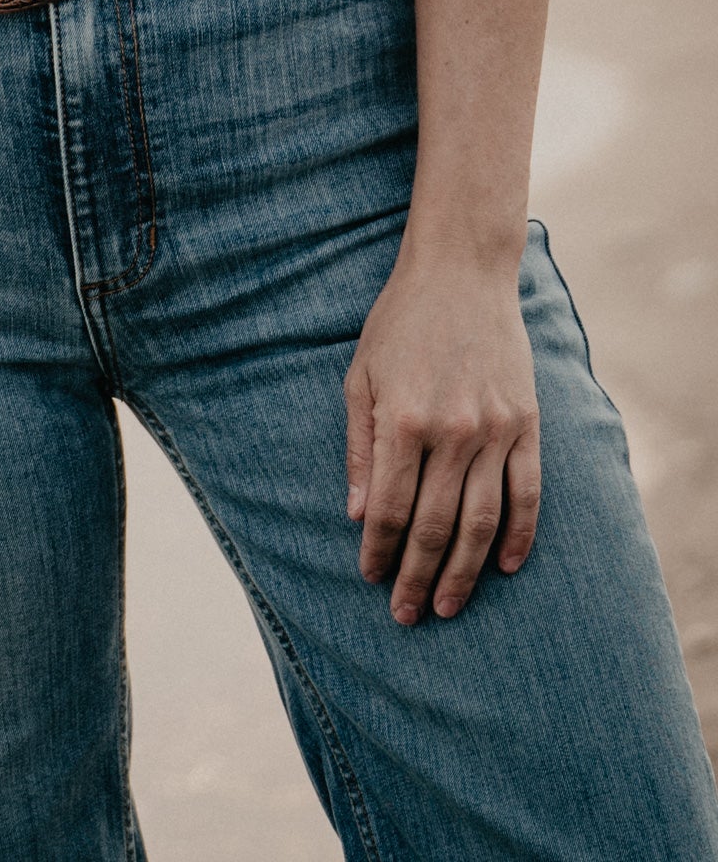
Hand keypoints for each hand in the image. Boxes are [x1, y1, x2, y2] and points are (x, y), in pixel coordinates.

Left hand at [344, 237, 540, 623]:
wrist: (462, 272)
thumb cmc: (400, 322)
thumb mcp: (361, 376)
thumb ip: (361, 448)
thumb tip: (359, 515)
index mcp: (404, 420)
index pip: (390, 509)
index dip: (379, 551)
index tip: (371, 578)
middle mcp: (452, 431)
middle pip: (433, 526)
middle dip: (416, 577)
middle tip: (407, 614)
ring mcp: (495, 430)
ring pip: (482, 522)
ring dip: (464, 572)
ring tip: (448, 606)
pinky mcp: (527, 423)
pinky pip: (528, 493)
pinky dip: (519, 536)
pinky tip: (506, 567)